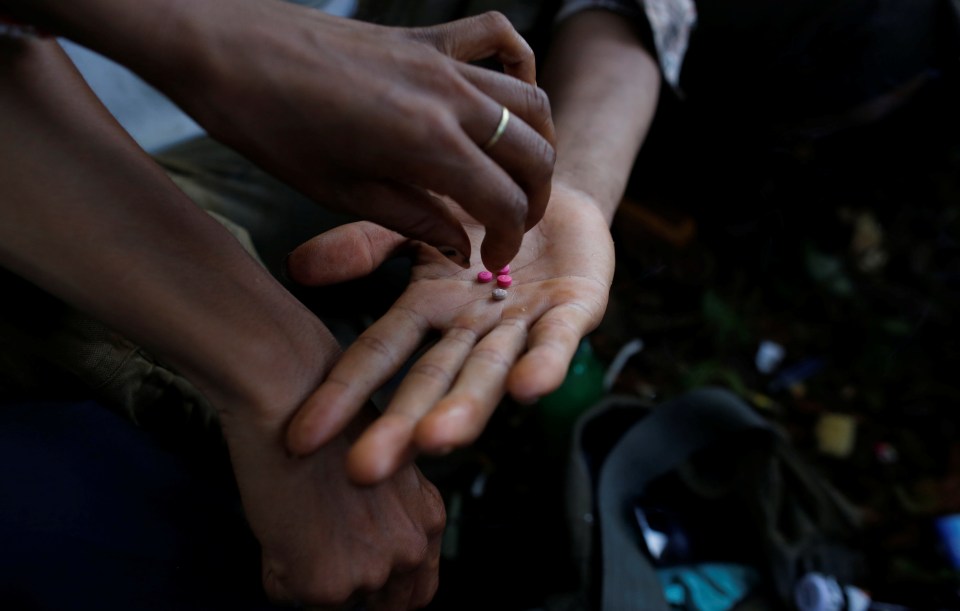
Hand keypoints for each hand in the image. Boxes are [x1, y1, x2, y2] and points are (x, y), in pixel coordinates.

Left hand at [153, 1, 555, 270]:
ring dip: (536, 143)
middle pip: (532, 152)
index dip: (508, 239)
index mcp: (427, 144)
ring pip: (529, 100)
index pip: (503, 201)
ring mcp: (442, 60)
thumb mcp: (339, 190)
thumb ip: (413, 218)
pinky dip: (518, 65)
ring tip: (518, 175)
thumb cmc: (268, 123)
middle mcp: (449, 97)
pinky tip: (507, 91)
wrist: (225, 46)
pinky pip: (497, 38)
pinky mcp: (427, 36)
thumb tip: (459, 244)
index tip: (494, 258)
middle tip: (512, 226)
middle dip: (535, 199)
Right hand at [220, 402, 444, 609]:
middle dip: (353, 590)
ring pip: (334, 601)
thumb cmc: (326, 418)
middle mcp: (410, 548)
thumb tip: (357, 553)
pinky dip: (275, 568)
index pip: (419, 588)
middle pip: (387, 604)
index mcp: (428, 518)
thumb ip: (385, 517)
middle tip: (320, 558)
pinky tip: (279, 522)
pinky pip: (289, 594)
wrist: (292, 396)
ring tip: (298, 519)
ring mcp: (371, 569)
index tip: (361, 581)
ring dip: (309, 572)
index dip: (389, 592)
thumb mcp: (380, 469)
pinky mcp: (326, 580)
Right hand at [284, 184, 614, 482]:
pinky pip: (559, 339)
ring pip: (491, 371)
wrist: (552, 195)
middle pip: (433, 382)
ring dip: (468, 407)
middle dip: (403, 426)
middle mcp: (471, 331)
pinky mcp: (576, 309)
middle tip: (365, 470)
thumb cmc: (479, 217)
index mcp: (428, 312)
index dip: (344, 394)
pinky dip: (546, 364)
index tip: (300, 440)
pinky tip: (530, 389)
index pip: (379, 356)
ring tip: (439, 440)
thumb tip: (296, 266)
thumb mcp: (414, 226)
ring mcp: (523, 325)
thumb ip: (364, 245)